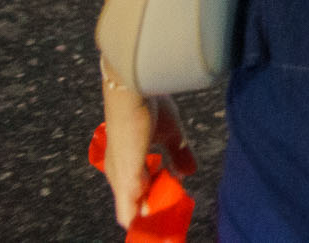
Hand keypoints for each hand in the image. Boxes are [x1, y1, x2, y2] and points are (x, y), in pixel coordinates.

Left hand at [99, 72, 193, 227]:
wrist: (135, 88)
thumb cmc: (149, 104)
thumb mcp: (170, 133)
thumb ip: (179, 154)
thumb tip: (190, 173)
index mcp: (125, 162)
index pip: (134, 194)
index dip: (150, 202)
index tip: (168, 204)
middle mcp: (118, 172)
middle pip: (129, 209)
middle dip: (150, 214)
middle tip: (169, 216)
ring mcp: (120, 176)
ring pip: (128, 212)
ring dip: (147, 218)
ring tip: (164, 222)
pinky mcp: (127, 175)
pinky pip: (129, 208)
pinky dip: (142, 217)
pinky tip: (155, 216)